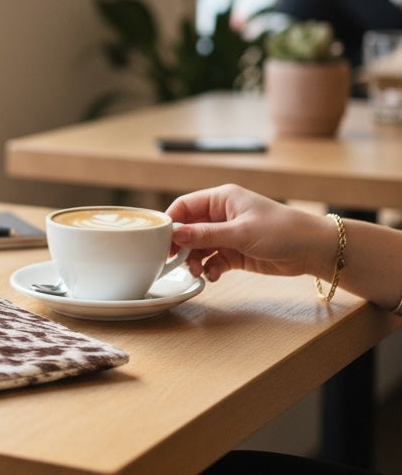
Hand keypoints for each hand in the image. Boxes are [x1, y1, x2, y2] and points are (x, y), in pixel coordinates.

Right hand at [168, 184, 323, 282]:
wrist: (312, 249)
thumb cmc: (281, 230)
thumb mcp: (240, 232)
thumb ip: (206, 235)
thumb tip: (176, 235)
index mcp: (222, 199)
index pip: (185, 206)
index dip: (171, 222)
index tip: (161, 241)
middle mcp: (222, 215)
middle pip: (190, 228)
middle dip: (182, 246)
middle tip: (175, 263)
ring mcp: (229, 235)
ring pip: (200, 247)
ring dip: (195, 261)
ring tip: (198, 273)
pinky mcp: (236, 253)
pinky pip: (213, 260)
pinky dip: (210, 269)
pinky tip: (214, 276)